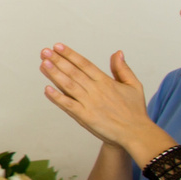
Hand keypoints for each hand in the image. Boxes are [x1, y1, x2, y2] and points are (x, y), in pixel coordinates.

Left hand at [40, 44, 156, 153]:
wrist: (136, 133)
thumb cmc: (135, 110)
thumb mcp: (134, 85)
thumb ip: (122, 69)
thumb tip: (117, 52)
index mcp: (106, 82)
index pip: (85, 64)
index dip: (70, 54)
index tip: (57, 46)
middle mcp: (97, 91)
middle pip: (74, 72)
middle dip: (58, 61)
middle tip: (45, 51)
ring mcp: (90, 103)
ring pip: (69, 86)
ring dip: (55, 74)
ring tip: (44, 63)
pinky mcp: (86, 117)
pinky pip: (69, 105)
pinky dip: (58, 98)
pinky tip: (47, 89)